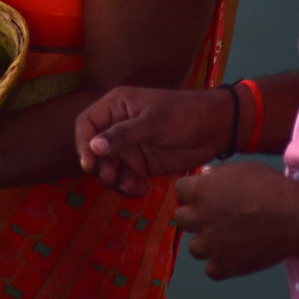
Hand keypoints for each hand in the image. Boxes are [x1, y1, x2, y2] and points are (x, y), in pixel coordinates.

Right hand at [75, 86, 230, 196]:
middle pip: (94, 150)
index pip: (87, 124)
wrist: (216, 129)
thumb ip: (122, 135)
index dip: (83, 143)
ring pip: (109, 167)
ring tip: (131, 187)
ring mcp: (129, 147)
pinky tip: (140, 190)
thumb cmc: (183, 115)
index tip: (89, 164)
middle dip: (101, 166)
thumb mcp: (152, 122)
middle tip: (112, 178)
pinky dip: (128, 186)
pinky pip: (126, 178)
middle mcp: (117, 127)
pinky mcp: (141, 164)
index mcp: (116, 107)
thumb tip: (93, 148)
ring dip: (115, 180)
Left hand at [175, 162, 296, 278]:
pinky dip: (222, 266)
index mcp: (200, 191)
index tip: (204, 197)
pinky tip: (235, 257)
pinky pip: (211, 270)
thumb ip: (218, 174)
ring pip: (194, 248)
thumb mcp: (241, 170)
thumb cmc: (269, 188)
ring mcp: (210, 244)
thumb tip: (205, 175)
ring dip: (207, 245)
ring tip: (227, 241)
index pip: (180, 191)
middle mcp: (199, 217)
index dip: (192, 194)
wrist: (293, 218)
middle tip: (214, 220)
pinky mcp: (224, 266)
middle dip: (194, 219)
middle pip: (181, 219)